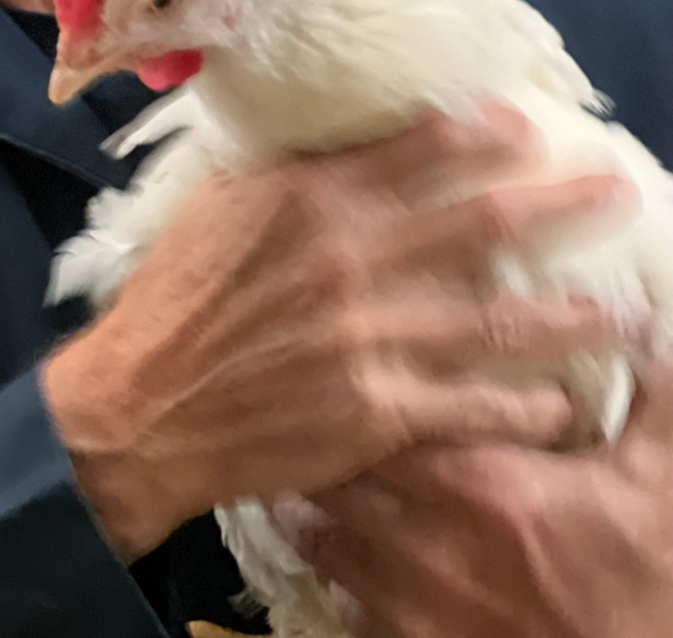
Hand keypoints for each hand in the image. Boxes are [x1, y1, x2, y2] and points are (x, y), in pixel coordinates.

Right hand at [41, 105, 630, 560]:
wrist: (140, 406)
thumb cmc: (173, 299)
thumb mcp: (215, 206)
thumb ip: (283, 173)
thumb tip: (330, 138)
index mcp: (307, 199)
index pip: (414, 151)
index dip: (480, 134)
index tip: (528, 125)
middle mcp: (349, 259)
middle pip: (477, 221)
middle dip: (555, 203)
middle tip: (613, 189)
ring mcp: (369, 336)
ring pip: (495, 319)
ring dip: (569, 314)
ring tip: (628, 312)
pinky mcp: (376, 409)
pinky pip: (470, 404)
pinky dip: (520, 406)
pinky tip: (559, 406)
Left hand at [303, 363, 672, 636]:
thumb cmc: (650, 574)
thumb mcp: (657, 477)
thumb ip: (649, 396)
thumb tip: (650, 321)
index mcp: (483, 488)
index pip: (383, 425)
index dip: (350, 398)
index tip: (330, 371)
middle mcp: (437, 547)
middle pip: (342, 491)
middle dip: (318, 460)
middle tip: (296, 430)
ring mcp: (426, 612)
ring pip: (335, 558)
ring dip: (316, 526)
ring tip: (294, 497)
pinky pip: (360, 624)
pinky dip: (344, 597)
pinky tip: (338, 579)